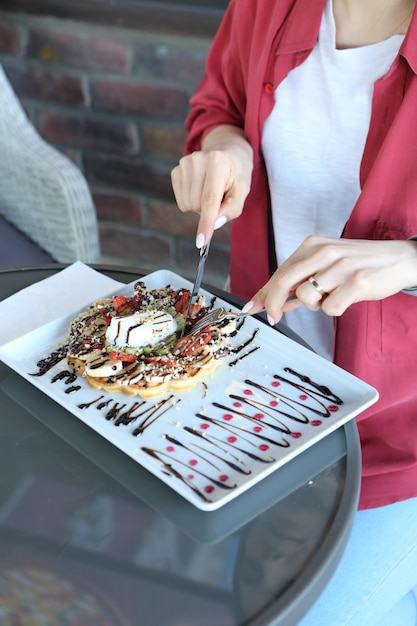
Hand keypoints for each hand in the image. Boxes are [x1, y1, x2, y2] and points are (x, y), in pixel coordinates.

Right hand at [171, 125, 252, 247]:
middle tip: (220, 195)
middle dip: (209, 209)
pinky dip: (191, 200)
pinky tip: (200, 187)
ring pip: (187, 205)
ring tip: (211, 189)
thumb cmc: (237, 173)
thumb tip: (215, 223)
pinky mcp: (176, 170)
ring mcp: (184, 164)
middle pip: (197, 206)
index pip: (209, 199)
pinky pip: (181, 201)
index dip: (206, 223)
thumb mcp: (242, 190)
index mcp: (218, 162)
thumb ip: (232, 209)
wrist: (227, 150)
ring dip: (200, 205)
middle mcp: (197, 160)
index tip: (201, 242)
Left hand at [244, 235, 416, 322]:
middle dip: (272, 303)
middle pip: (284, 282)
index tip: (252, 307)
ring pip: (306, 298)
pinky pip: (330, 308)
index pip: (280, 271)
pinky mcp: (357, 282)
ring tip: (332, 296)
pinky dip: (334, 310)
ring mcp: (341, 267)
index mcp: (313, 245)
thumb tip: (270, 299)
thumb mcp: (326, 263)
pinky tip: (346, 299)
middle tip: (274, 318)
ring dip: (315, 306)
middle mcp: (324, 252)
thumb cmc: (359, 263)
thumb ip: (300, 278)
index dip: (264, 293)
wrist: (399, 258)